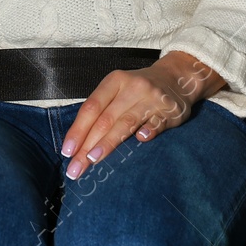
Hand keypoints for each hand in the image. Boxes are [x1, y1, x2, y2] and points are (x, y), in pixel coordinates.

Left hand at [60, 51, 224, 178]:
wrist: (178, 77)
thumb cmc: (139, 89)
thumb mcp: (118, 89)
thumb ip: (101, 110)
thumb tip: (78, 144)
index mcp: (115, 81)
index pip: (91, 107)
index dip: (78, 130)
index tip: (67, 151)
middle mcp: (132, 87)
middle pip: (105, 119)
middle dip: (87, 146)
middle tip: (76, 168)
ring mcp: (152, 98)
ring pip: (126, 123)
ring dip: (108, 143)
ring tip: (92, 160)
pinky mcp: (170, 110)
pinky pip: (157, 123)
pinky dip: (148, 131)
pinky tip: (140, 141)